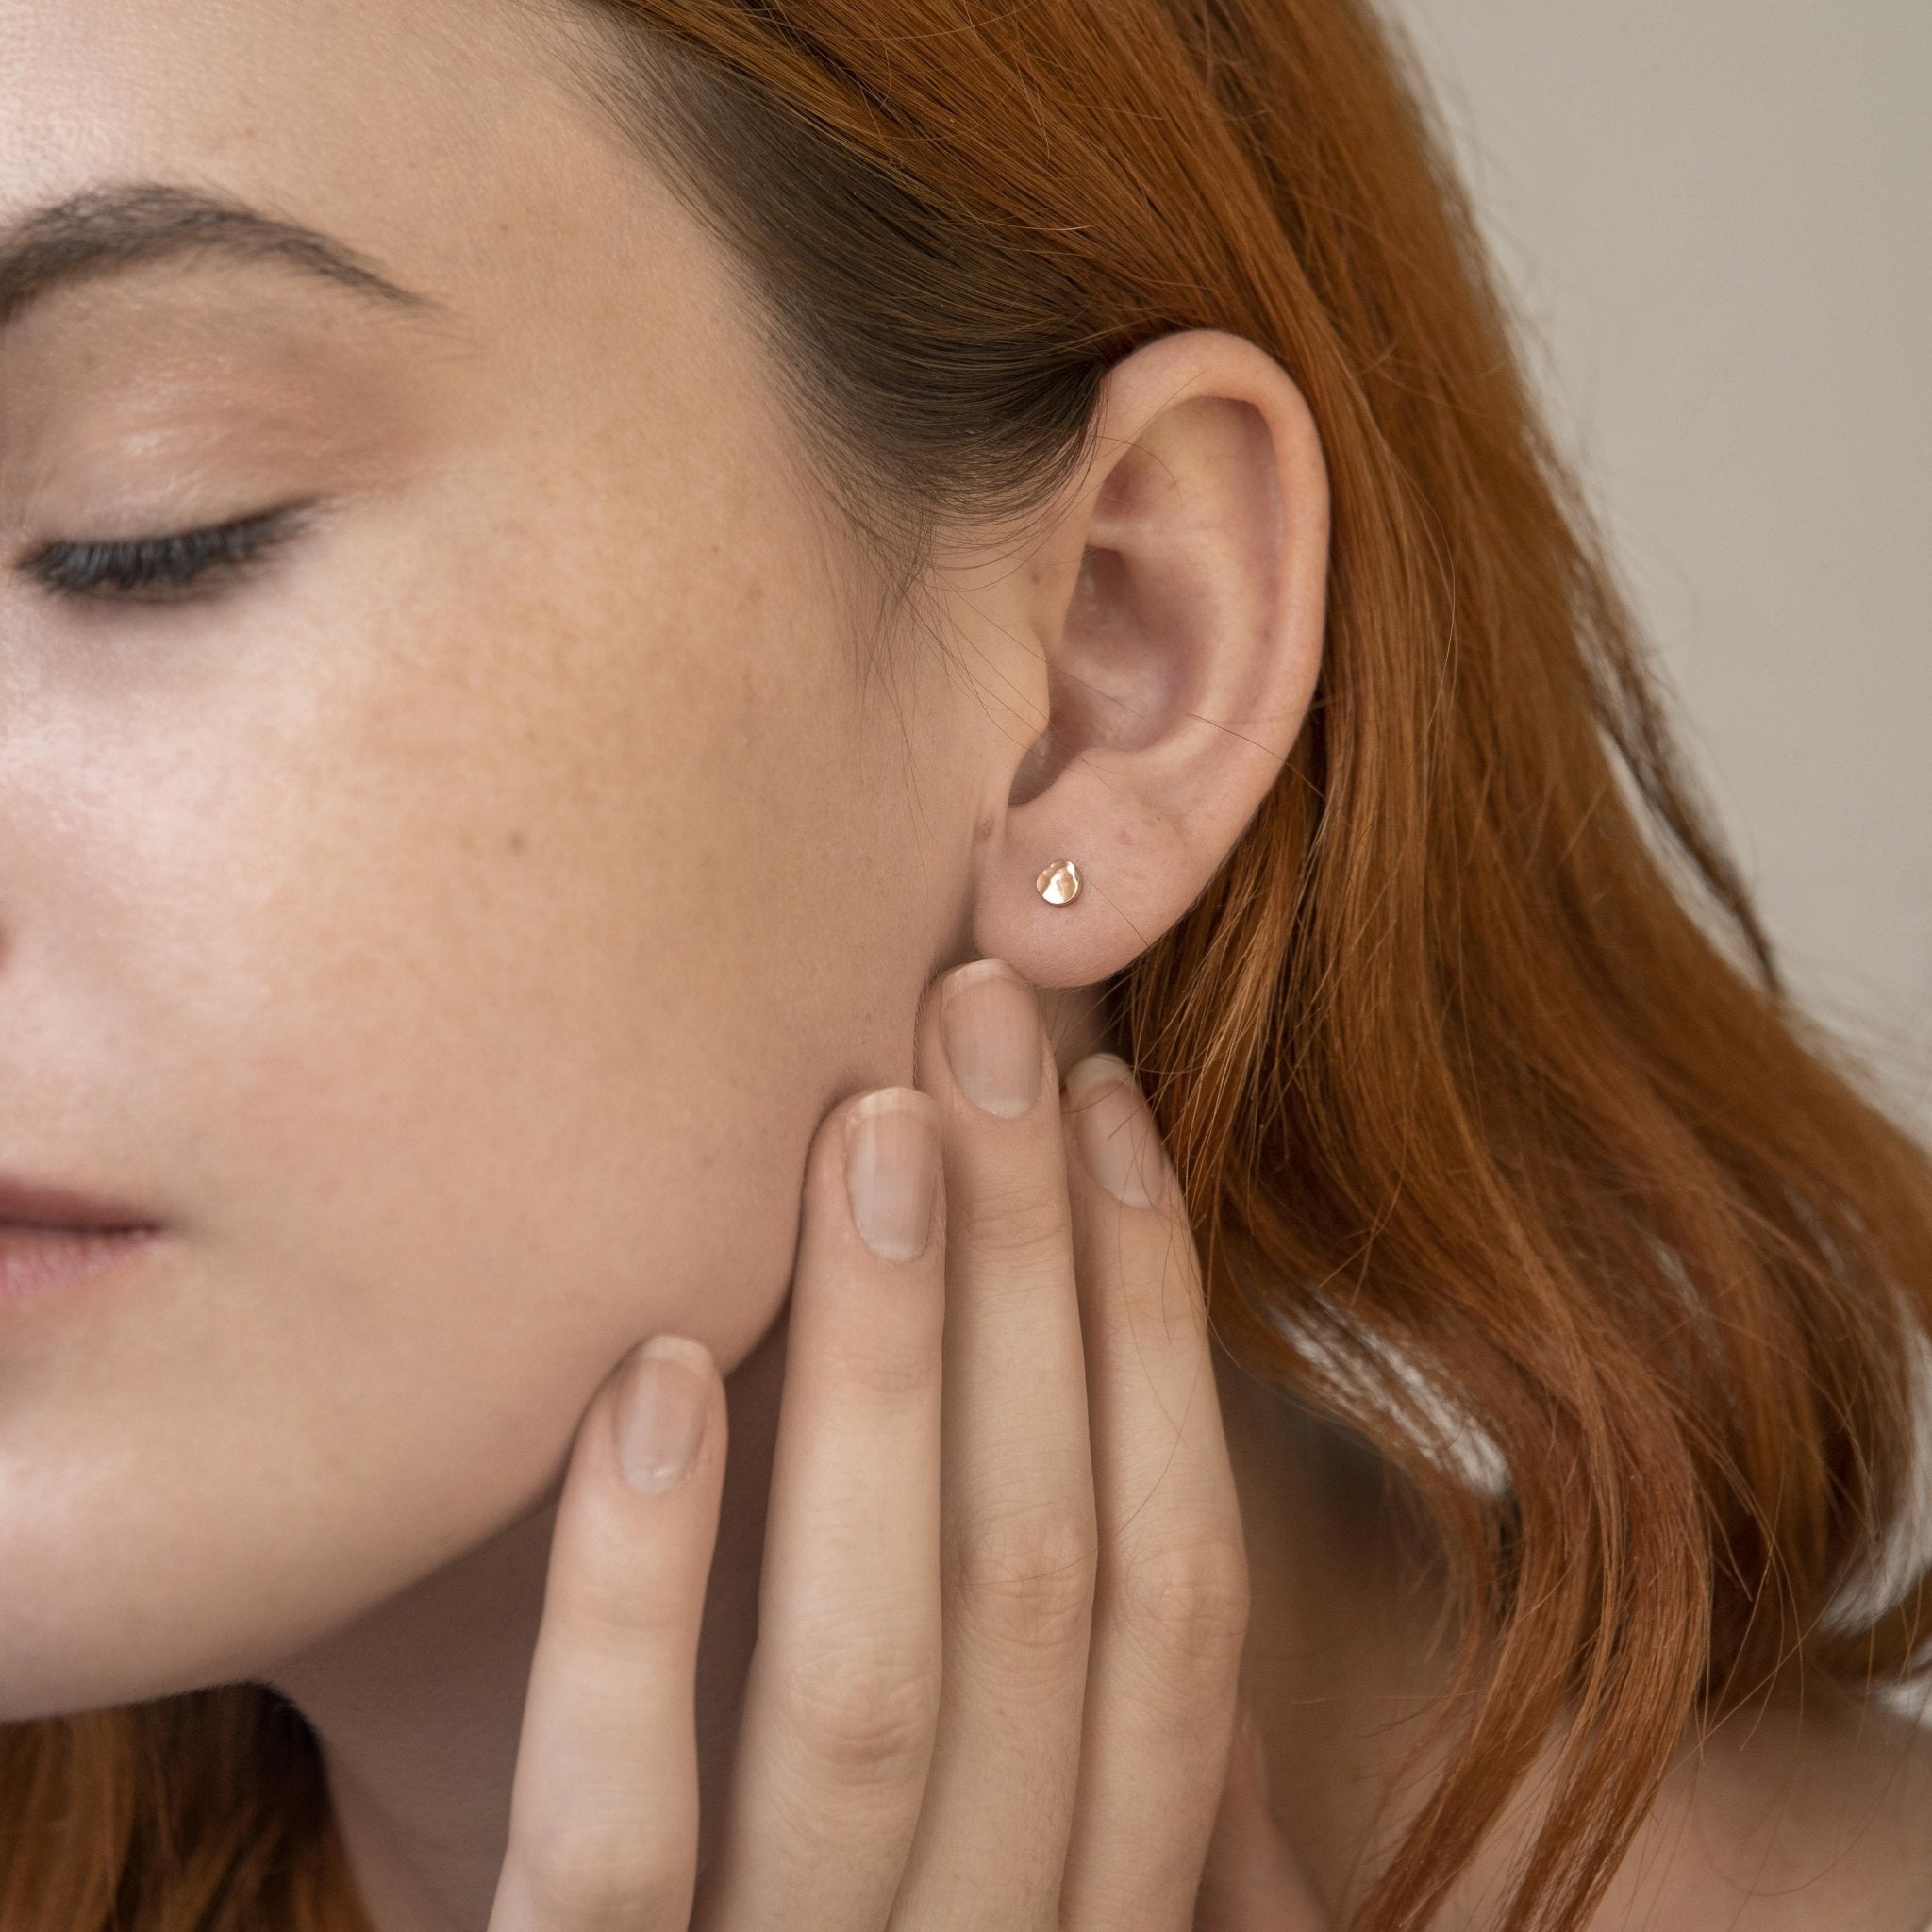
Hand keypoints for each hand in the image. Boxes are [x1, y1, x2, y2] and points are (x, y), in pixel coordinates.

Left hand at [485, 957, 1326, 1929]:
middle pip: (1052, 1588)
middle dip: (1033, 1279)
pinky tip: (649, 1378)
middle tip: (983, 1025)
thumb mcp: (974, 1870)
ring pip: (881, 1687)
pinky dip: (640, 1608)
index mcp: (1102, 1907)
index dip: (1160, 1335)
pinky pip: (620, 1845)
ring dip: (882, 1380)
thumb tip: (1104, 1422)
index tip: (1113, 1113)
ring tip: (864, 1131)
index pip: (1173, 1588)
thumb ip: (1045, 1729)